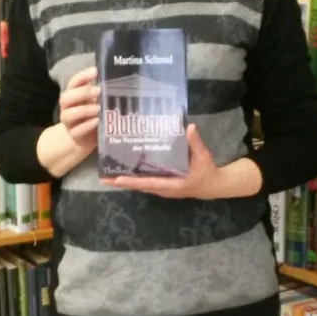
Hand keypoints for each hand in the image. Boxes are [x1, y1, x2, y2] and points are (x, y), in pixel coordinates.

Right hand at [59, 66, 100, 152]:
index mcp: (72, 95)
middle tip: (98, 90)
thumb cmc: (92, 115)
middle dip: (82, 93)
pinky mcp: (74, 135)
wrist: (85, 138)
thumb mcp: (97, 102)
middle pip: (66, 97)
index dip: (83, 76)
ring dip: (84, 110)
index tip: (95, 70)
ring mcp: (69, 122)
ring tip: (98, 108)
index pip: (74, 82)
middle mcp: (67, 107)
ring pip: (69, 115)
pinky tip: (97, 122)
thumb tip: (118, 81)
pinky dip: (87, 126)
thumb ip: (102, 93)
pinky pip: (77, 131)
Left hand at [103, 124, 231, 199]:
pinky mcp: (162, 185)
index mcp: (173, 184)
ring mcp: (162, 189)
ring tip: (108, 175)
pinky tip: (124, 171)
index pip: (149, 183)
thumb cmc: (207, 171)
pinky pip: (145, 183)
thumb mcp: (203, 157)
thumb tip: (189, 127)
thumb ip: (195, 142)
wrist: (213, 186)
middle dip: (121, 182)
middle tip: (103, 178)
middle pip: (139, 186)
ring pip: (140, 186)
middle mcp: (164, 189)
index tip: (117, 179)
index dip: (133, 181)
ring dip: (125, 181)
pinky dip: (134, 179)